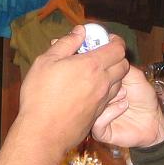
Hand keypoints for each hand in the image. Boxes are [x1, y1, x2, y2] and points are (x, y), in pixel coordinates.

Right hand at [16, 26, 129, 154]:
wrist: (43, 133)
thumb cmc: (40, 95)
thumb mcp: (46, 61)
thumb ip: (66, 43)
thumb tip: (80, 31)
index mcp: (92, 65)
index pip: (118, 48)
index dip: (114, 40)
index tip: (104, 39)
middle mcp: (103, 82)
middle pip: (123, 64)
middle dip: (116, 56)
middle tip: (99, 54)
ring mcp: (103, 100)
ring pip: (118, 82)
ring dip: (112, 74)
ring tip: (93, 73)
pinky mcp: (99, 114)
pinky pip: (111, 98)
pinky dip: (106, 90)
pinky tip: (89, 90)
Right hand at [91, 65, 163, 148]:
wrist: (154, 121)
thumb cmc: (144, 98)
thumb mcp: (134, 76)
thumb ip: (119, 66)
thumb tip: (107, 53)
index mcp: (100, 87)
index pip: (89, 76)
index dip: (96, 70)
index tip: (103, 64)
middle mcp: (95, 100)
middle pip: (87, 90)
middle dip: (104, 83)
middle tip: (119, 83)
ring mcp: (96, 116)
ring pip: (91, 105)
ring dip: (109, 97)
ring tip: (124, 94)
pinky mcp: (100, 131)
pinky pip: (98, 121)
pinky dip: (111, 112)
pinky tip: (124, 107)